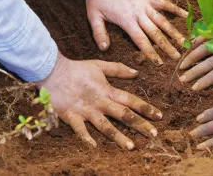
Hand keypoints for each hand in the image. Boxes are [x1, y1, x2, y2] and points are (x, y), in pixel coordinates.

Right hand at [36, 52, 161, 149]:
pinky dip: (86, 138)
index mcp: (108, 91)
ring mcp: (86, 110)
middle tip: (154, 135)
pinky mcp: (71, 116)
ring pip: (105, 125)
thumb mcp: (99, 66)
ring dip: (119, 136)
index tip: (159, 116)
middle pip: (124, 115)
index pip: (131, 100)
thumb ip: (118, 69)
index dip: (146, 108)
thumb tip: (136, 72)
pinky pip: (79, 129)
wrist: (52, 70)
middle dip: (140, 125)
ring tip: (132, 146)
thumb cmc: (77, 68)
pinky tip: (94, 147)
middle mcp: (100, 102)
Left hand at [85, 0, 186, 63]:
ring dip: (174, 32)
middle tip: (176, 57)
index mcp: (127, 22)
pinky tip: (185, 15)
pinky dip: (175, 8)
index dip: (151, 53)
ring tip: (183, 42)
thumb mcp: (93, 16)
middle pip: (156, 34)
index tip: (159, 63)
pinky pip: (164, 3)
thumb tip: (104, 48)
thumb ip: (99, 33)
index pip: (141, 41)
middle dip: (167, 47)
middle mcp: (139, 15)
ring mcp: (145, 5)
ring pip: (163, 21)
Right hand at [179, 14, 212, 89]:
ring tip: (181, 65)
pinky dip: (198, 40)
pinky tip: (190, 44)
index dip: (206, 81)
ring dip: (192, 58)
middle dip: (194, 72)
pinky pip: (207, 36)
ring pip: (203, 50)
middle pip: (208, 64)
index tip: (195, 87)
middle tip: (182, 79)